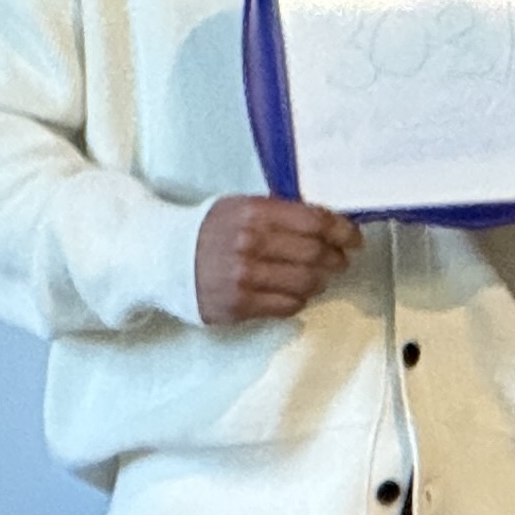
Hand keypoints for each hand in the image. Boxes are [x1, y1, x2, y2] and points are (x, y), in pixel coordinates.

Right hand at [195, 195, 361, 323]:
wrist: (161, 257)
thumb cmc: (208, 230)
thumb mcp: (240, 207)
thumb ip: (281, 213)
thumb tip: (328, 225)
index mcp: (254, 212)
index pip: (313, 221)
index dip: (342, 231)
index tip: (353, 238)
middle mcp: (250, 244)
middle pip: (315, 254)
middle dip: (335, 258)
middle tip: (340, 260)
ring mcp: (244, 277)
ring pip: (306, 283)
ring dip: (319, 281)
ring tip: (317, 277)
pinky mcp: (238, 305)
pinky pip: (287, 306)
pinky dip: (298, 300)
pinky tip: (292, 293)